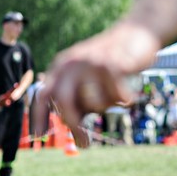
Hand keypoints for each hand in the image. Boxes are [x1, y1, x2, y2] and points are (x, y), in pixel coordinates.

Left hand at [38, 22, 159, 146]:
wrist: (137, 32)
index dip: (38, 117)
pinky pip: (117, 97)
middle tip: (84, 143)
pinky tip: (129, 95)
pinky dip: (124, 101)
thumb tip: (71, 128)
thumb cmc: (114, 61)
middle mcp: (73, 63)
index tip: (38, 136)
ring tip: (118, 97)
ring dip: (108, 107)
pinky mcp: (113, 65)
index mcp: (62, 66)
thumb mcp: (90, 79)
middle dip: (73, 125)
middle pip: (64, 101)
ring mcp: (92, 63)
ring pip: (95, 102)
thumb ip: (80, 98)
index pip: (43, 95)